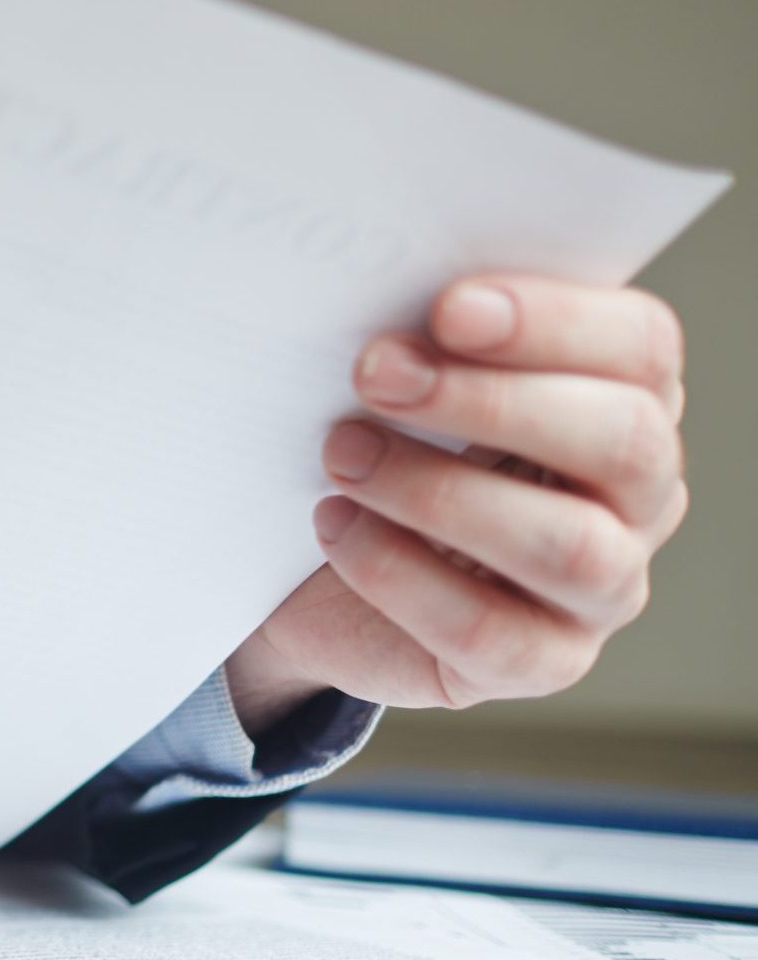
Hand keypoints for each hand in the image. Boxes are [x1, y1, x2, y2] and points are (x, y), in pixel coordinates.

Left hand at [227, 274, 688, 727]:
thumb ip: (429, 338)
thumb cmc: (382, 446)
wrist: (318, 575)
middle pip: (623, 440)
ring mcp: (604, 588)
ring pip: (569, 546)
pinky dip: (400, 575)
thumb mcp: (406, 383)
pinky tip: (335, 528)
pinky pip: (491, 631)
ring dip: (440, 492)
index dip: (554, 321)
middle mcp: (639, 495)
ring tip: (342, 455)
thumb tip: (386, 297)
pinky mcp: (541, 662)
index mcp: (627, 397)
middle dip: (492, 401)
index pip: (641, 347)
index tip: (448, 306)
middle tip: (375, 372)